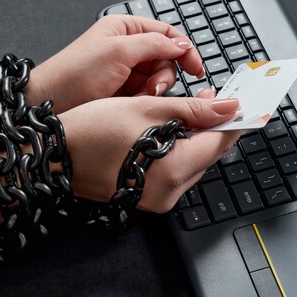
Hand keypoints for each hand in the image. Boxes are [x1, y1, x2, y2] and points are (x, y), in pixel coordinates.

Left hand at [30, 15, 203, 112]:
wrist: (49, 104)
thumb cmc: (73, 74)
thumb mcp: (117, 51)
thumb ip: (154, 44)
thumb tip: (182, 44)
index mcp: (125, 30)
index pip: (166, 34)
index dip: (184, 49)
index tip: (196, 67)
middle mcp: (127, 49)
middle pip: (166, 58)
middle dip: (164, 74)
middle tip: (154, 87)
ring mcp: (126, 72)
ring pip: (159, 79)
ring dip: (155, 90)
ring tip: (140, 96)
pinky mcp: (124, 94)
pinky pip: (148, 95)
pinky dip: (146, 100)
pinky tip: (134, 104)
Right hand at [59, 93, 240, 212]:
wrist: (53, 156)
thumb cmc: (92, 131)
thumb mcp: (147, 109)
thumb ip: (194, 110)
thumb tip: (229, 107)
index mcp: (173, 170)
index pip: (221, 143)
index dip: (233, 119)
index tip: (243, 102)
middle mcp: (170, 192)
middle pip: (209, 154)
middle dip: (213, 125)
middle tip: (209, 97)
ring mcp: (159, 199)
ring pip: (194, 163)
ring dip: (196, 137)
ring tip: (186, 109)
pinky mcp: (148, 198)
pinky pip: (176, 172)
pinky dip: (179, 151)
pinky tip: (169, 130)